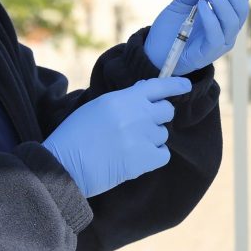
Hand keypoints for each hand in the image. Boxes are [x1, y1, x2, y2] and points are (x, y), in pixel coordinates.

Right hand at [41, 77, 190, 197]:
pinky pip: (164, 154)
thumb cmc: (75, 136)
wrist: (64, 165)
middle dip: (159, 116)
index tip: (186, 85)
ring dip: (152, 139)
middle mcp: (137, 115)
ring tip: (128, 146)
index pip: (158, 86)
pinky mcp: (144, 160)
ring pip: (163, 134)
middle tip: (144, 125)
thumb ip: (124, 99)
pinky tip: (136, 158)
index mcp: (123, 99)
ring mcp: (142, 138)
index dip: (175, 85)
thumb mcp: (97, 107)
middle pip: (167, 111)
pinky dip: (154, 157)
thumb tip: (146, 90)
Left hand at [144, 0, 249, 74]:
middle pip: (240, 4)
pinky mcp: (209, 53)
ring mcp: (222, 43)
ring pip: (232, 18)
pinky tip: (201, 5)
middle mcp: (229, 29)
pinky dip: (211, 18)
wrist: (153, 53)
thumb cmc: (171, 28)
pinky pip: (217, 35)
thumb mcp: (184, 2)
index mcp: (226, 16)